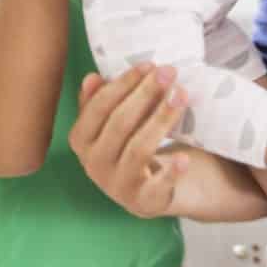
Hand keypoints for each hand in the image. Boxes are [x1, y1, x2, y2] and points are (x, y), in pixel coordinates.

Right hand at [67, 64, 190, 218]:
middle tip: (169, 72)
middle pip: (120, 123)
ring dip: (161, 118)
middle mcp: (93, 164)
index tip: (148, 65)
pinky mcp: (143, 201)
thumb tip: (92, 78)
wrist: (145, 190)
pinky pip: (157, 185)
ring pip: (139, 148)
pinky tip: (185, 158)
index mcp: (81, 141)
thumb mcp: (110, 123)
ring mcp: (117, 185)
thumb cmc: (127, 145)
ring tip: (181, 95)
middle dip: (145, 94)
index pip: (98, 107)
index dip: (123, 84)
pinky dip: (171, 172)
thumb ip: (99, 100)